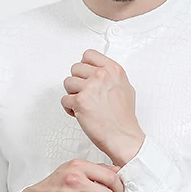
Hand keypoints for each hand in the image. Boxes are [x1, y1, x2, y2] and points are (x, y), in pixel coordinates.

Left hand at [61, 49, 144, 163]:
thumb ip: (111, 77)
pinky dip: (70, 108)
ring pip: (67, 83)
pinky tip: (80, 113)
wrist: (123, 136)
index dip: (85, 66)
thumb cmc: (124, 117)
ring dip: (72, 94)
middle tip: (85, 93)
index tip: (86, 75)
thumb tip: (99, 72)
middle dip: (78, 82)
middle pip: (75, 68)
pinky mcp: (80, 102)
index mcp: (113, 70)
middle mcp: (102, 76)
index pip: (89, 55)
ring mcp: (90, 88)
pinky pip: (65, 100)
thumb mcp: (125, 88)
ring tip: (83, 104)